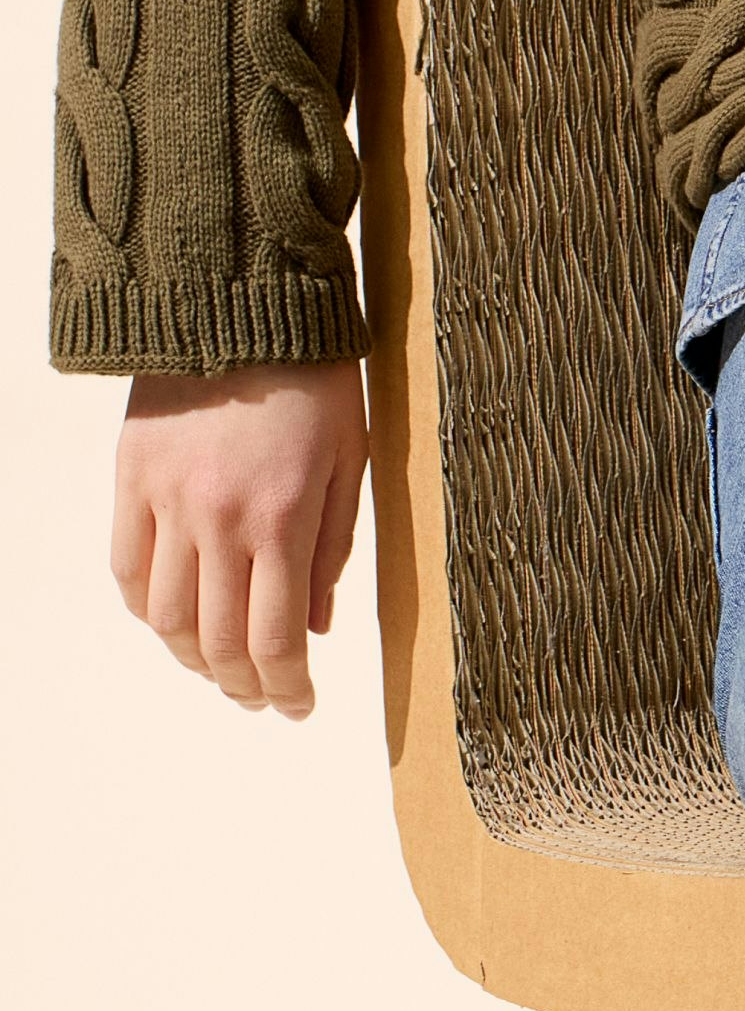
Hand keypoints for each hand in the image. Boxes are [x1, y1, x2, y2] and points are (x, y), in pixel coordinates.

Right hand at [110, 359, 369, 718]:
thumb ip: (333, 550)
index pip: (276, 640)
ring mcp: (167, 503)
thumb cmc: (316, 380)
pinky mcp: (130, 480)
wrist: (240, 303)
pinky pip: (127, 570)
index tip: (299, 707)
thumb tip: (316, 627)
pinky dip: (148, 610)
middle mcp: (219, 521)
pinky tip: (173, 620)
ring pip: (166, 618)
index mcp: (283, 520)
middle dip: (244, 687)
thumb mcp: (351, 462)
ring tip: (220, 668)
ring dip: (193, 659)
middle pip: (218, 643)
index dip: (287, 689)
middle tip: (262, 698)